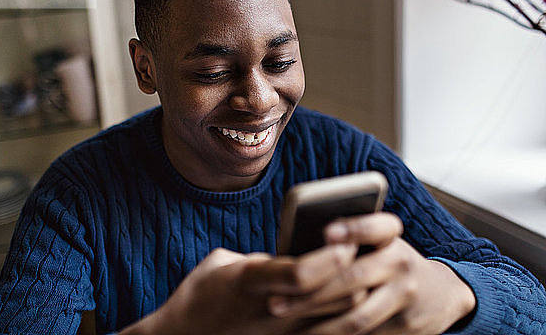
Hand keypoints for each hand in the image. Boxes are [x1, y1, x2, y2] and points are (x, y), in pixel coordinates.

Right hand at [120, 247, 357, 334]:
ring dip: (354, 294)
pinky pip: (329, 332)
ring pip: (340, 319)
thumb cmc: (199, 296)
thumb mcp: (223, 264)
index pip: (301, 273)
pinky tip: (345, 300)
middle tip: (362, 251)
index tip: (346, 237)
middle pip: (335, 297)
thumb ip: (263, 259)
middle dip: (355, 272)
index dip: (330, 255)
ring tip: (360, 273)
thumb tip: (293, 256)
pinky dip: (343, 316)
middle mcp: (271, 311)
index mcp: (249, 282)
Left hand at [269, 213, 476, 333]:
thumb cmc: (387, 260)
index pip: (376, 227)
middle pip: (352, 278)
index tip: (327, 232)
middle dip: (310, 293)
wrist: (440, 293)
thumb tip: (296, 251)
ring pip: (355, 315)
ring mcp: (406, 295)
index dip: (355, 229)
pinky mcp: (407, 326)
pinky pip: (364, 334)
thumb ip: (346, 244)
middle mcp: (400, 262)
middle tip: (274, 302)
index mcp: (390, 235)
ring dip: (317, 323)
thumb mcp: (378, 244)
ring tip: (285, 320)